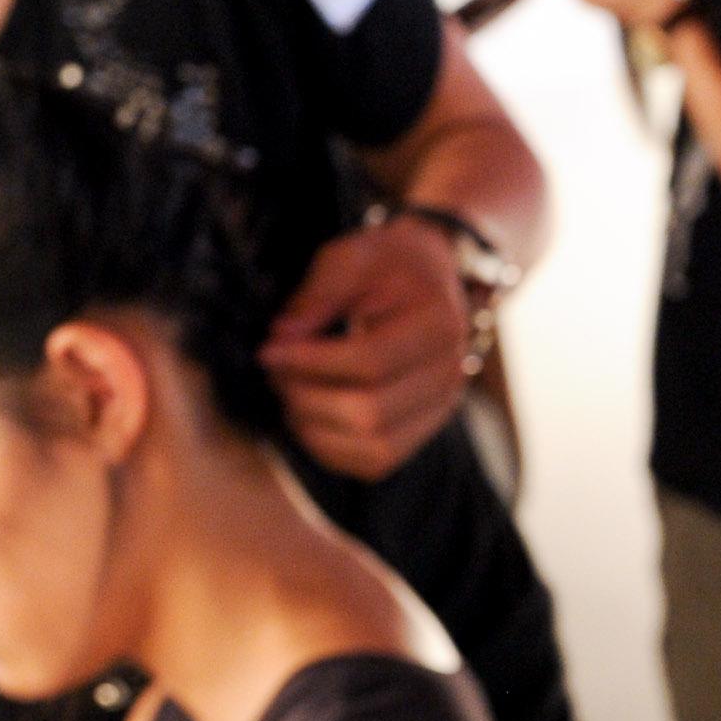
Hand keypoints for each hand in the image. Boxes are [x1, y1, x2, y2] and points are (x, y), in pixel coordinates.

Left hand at [260, 215, 475, 480]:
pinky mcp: (425, 429)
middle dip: (307, 398)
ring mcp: (442, 408)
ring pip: (375, 448)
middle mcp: (451, 374)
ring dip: (317, 430)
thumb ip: (317, 295)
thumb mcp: (350, 257)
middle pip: (371, 412)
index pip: (370, 361)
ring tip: (289, 396)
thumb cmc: (386, 264)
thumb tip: (282, 338)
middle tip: (275, 373)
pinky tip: (308, 418)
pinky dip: (333, 450)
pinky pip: (377, 462)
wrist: (430, 277)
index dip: (310, 362)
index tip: (269, 350)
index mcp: (438, 323)